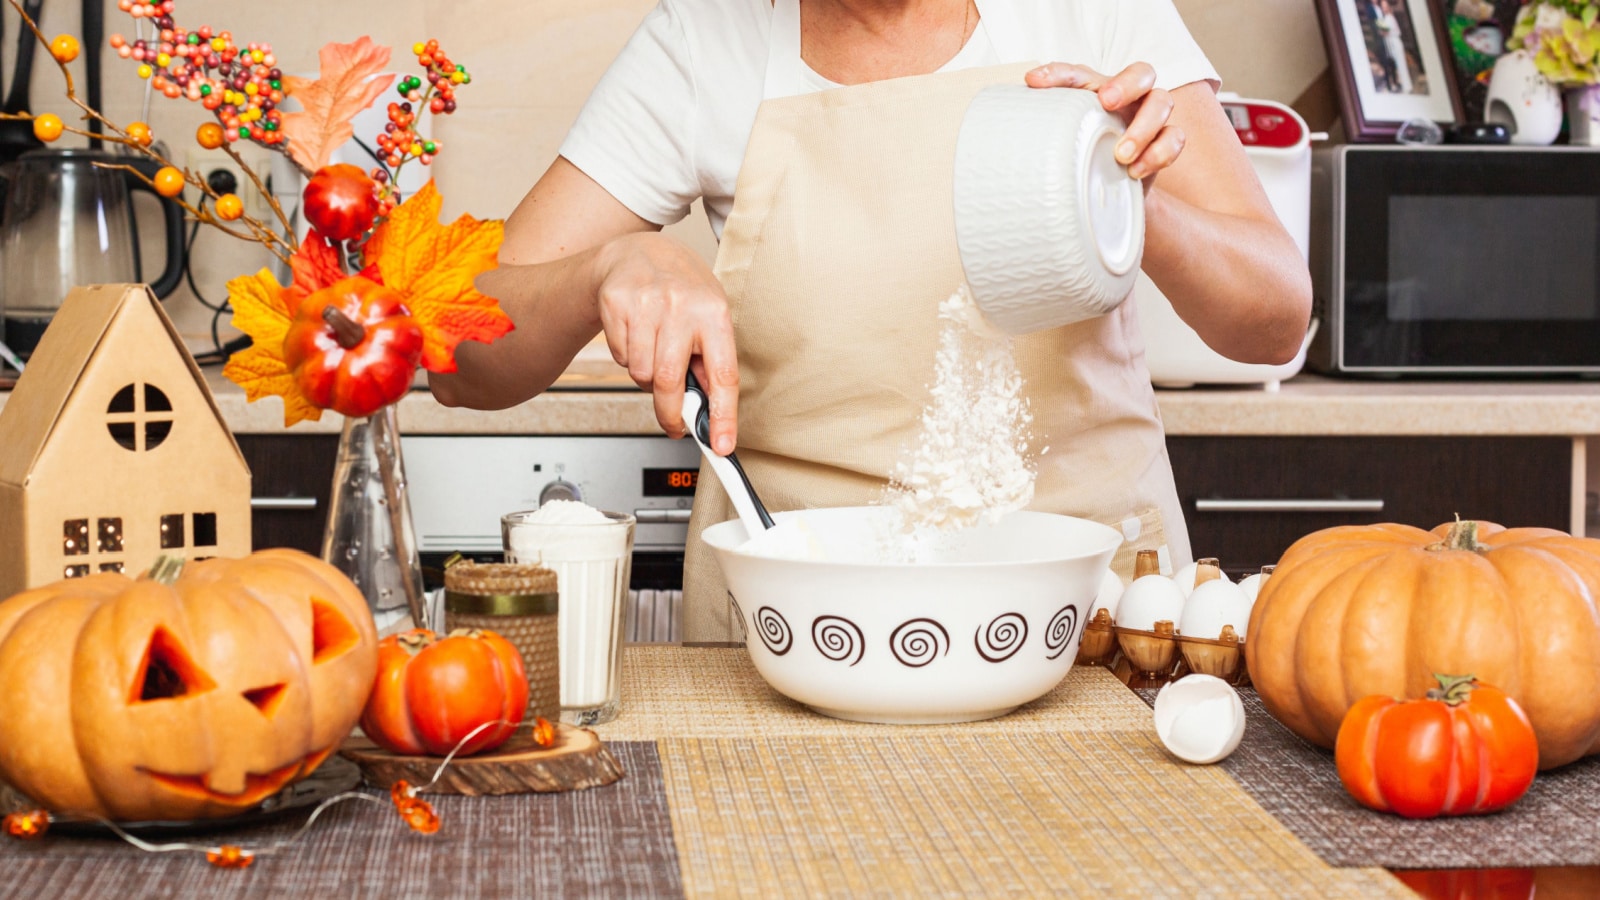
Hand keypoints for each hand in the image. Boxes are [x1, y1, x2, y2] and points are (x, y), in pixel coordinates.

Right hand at [591, 232, 738, 453]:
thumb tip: (710, 409)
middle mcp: (681, 306)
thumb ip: (710, 361)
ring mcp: (646, 304)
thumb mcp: (708, 317)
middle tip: (674, 424)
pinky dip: (628, 358)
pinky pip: (621, 358)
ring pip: (642, 374)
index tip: (721, 446)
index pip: (723, 375)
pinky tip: (636, 335)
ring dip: (647, 377)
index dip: (722, 416)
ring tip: (655, 352)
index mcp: (714, 313)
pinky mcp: (616, 305)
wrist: (637, 254)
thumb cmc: (681, 291)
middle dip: (670, 413)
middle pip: (670, 382)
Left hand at [1025, 62, 1183, 184]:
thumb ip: (1046, 136)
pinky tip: (1135, 171)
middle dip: (1127, 84)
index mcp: (1097, 91)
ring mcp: (1150, 118)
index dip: (1058, 74)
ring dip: (1143, 127)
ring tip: (1121, 154)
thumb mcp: (1062, 149)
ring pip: (1162, 103)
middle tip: (1107, 101)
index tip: (1034, 82)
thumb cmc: (1083, 162)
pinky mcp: (1166, 143)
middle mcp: (1128, 98)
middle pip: (1142, 73)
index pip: (1079, 74)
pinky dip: (1158, 153)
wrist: (1110, 196)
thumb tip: (1006, 144)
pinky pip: (1175, 138)